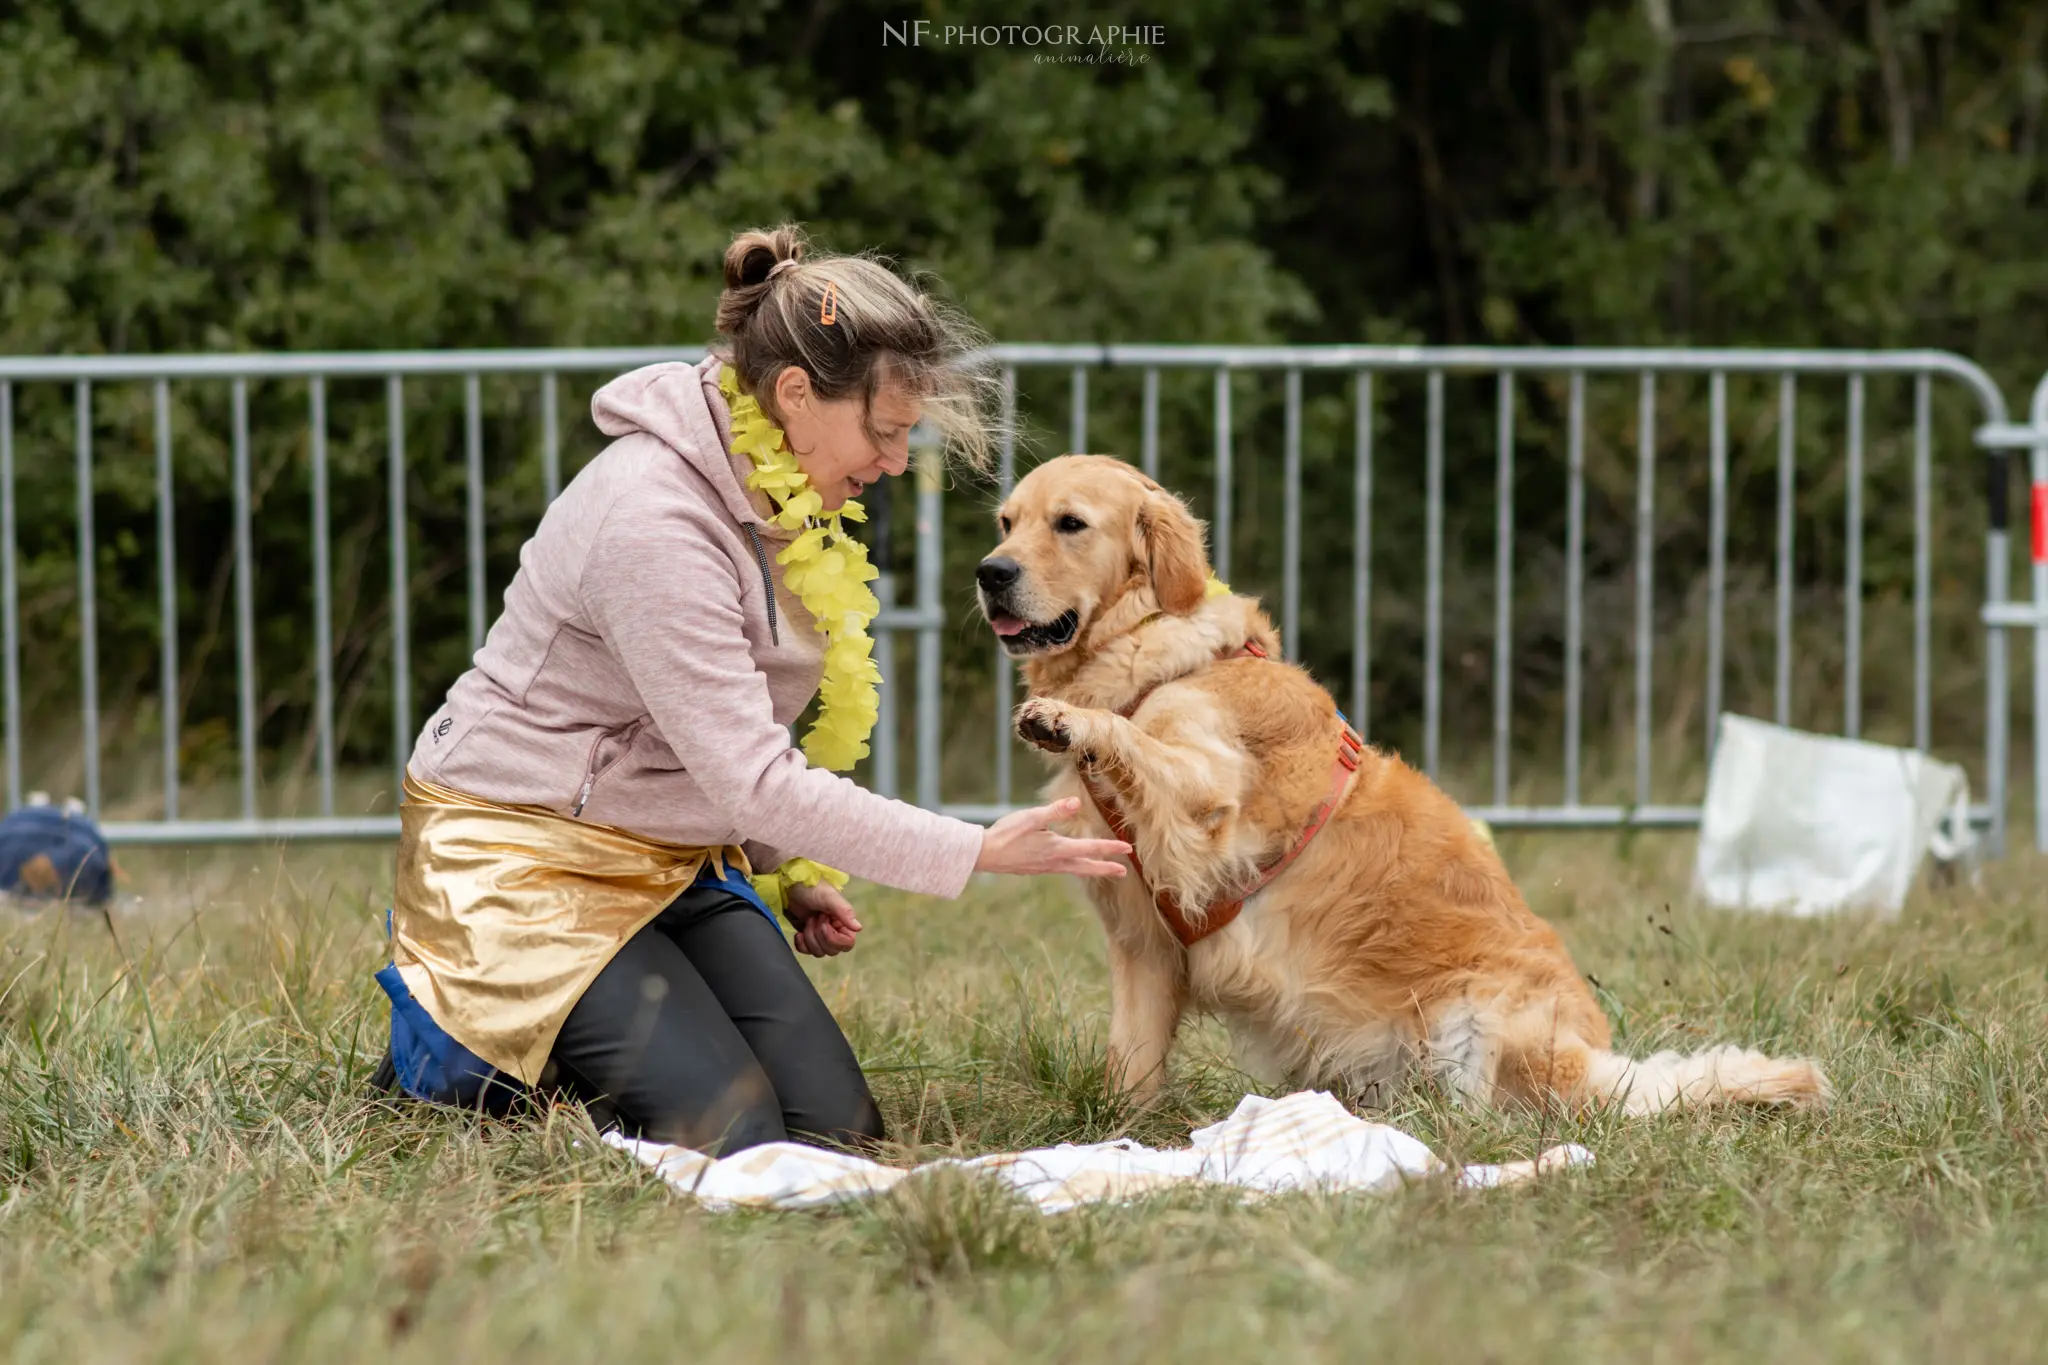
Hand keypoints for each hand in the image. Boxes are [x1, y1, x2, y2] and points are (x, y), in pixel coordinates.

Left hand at [785, 882, 861, 956]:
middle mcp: (834, 931)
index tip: (824, 921)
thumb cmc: (811, 887)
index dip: (834, 938)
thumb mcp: (829, 897)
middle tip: (814, 917)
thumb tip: (859, 928)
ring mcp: (820, 935)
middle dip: (819, 935)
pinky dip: (802, 944)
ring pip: (819, 952)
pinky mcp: (807, 937)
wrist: (789, 886)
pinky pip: (807, 951)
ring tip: (807, 920)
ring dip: (810, 937)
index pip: (847, 944)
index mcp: (844, 921)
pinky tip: (798, 933)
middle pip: (832, 950)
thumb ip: (844, 912)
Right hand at [974, 797, 1130, 877]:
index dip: (1110, 847)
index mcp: (1058, 848)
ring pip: (1074, 870)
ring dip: (1091, 869)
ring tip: (1103, 869)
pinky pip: (1062, 870)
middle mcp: (1055, 861)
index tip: (1127, 849)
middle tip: (1123, 871)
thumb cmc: (1007, 833)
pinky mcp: (1036, 869)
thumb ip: (1055, 811)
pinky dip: (1073, 868)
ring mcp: (1045, 868)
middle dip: (1106, 868)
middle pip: (1086, 866)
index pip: (1090, 848)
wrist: (985, 855)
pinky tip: (1070, 865)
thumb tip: (1076, 803)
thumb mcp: (1032, 817)